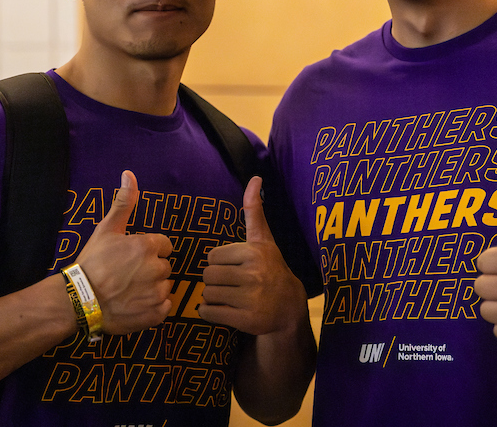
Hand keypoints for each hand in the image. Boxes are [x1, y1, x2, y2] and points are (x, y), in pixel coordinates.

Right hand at [74, 170, 173, 334]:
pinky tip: (135, 304)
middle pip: (165, 266)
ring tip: (130, 290)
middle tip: (128, 275)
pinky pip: (165, 307)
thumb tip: (129, 173)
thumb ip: (123, 202)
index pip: (164, 245)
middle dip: (151, 269)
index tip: (133, 258)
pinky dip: (153, 307)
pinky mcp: (156, 313)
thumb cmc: (92, 263)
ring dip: (153, 288)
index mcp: (147, 246)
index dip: (150, 250)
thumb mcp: (106, 229)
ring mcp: (157, 293)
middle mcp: (157, 268)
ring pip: (165, 286)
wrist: (78, 300)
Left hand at [200, 176, 307, 335]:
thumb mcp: (264, 240)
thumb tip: (255, 177)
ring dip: (212, 297)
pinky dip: (210, 312)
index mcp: (253, 253)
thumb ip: (254, 210)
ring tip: (229, 296)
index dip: (219, 263)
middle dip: (215, 280)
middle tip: (230, 284)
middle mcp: (253, 275)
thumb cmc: (271, 269)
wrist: (289, 308)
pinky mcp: (245, 320)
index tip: (233, 268)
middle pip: (208, 275)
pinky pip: (208, 312)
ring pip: (207, 293)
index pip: (212, 256)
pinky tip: (225, 310)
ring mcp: (250, 299)